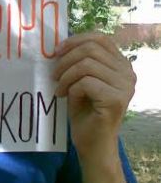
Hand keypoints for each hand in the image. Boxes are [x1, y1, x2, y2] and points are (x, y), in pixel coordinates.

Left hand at [53, 32, 135, 159]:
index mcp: (121, 64)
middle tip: (53, 75)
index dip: (76, 40)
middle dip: (66, 60)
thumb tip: (62, 44)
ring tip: (59, 89)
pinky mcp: (116, 99)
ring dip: (66, 75)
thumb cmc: (85, 112)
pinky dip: (71, 88)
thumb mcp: (82, 80)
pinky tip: (67, 98)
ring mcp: (125, 86)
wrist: (92, 144)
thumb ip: (81, 61)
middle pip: (91, 49)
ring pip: (86, 65)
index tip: (57, 51)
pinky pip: (85, 82)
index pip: (100, 38)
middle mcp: (128, 73)